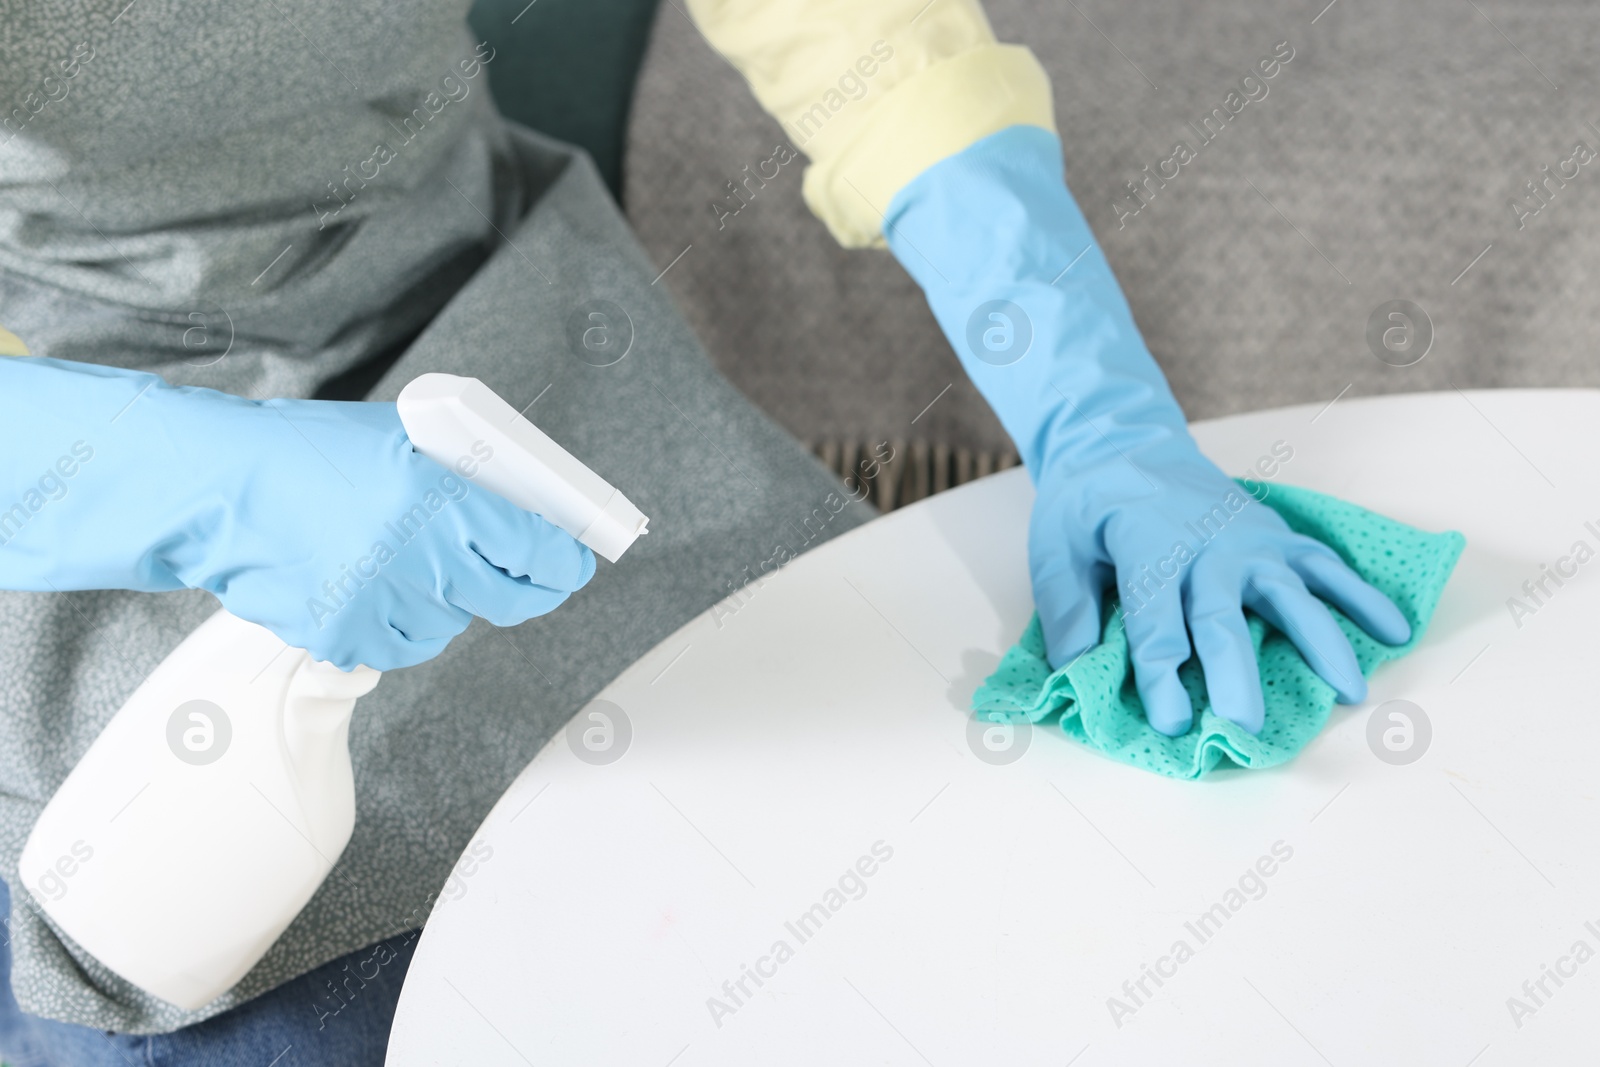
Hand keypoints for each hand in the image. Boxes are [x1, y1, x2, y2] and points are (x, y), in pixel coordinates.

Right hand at [0, 357, 593, 669]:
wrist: (217, 490)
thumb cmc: (312, 454)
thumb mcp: (406, 442)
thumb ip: (467, 479)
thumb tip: (527, 512)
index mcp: (445, 498)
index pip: (541, 550)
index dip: (567, 561)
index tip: (573, 562)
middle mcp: (423, 557)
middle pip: (516, 600)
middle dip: (534, 588)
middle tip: (536, 577)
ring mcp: (385, 605)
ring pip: (457, 623)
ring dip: (453, 600)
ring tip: (410, 559)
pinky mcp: (348, 640)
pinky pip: (406, 645)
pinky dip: (403, 624)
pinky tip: (374, 585)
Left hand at [882, 124, 1409, 733]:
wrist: (1126, 443)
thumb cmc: (1088, 505)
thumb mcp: (1055, 545)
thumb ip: (1066, 606)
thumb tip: (1076, 668)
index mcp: (1147, 548)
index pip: (1154, 620)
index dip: (1162, 674)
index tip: (1171, 722)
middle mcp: (1207, 546)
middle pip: (1222, 617)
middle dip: (1235, 674)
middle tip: (1248, 724)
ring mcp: (1250, 541)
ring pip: (1292, 595)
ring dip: (1322, 643)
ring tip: (1351, 694)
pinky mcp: (1277, 538)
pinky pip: (1327, 567)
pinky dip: (1363, 596)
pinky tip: (1396, 632)